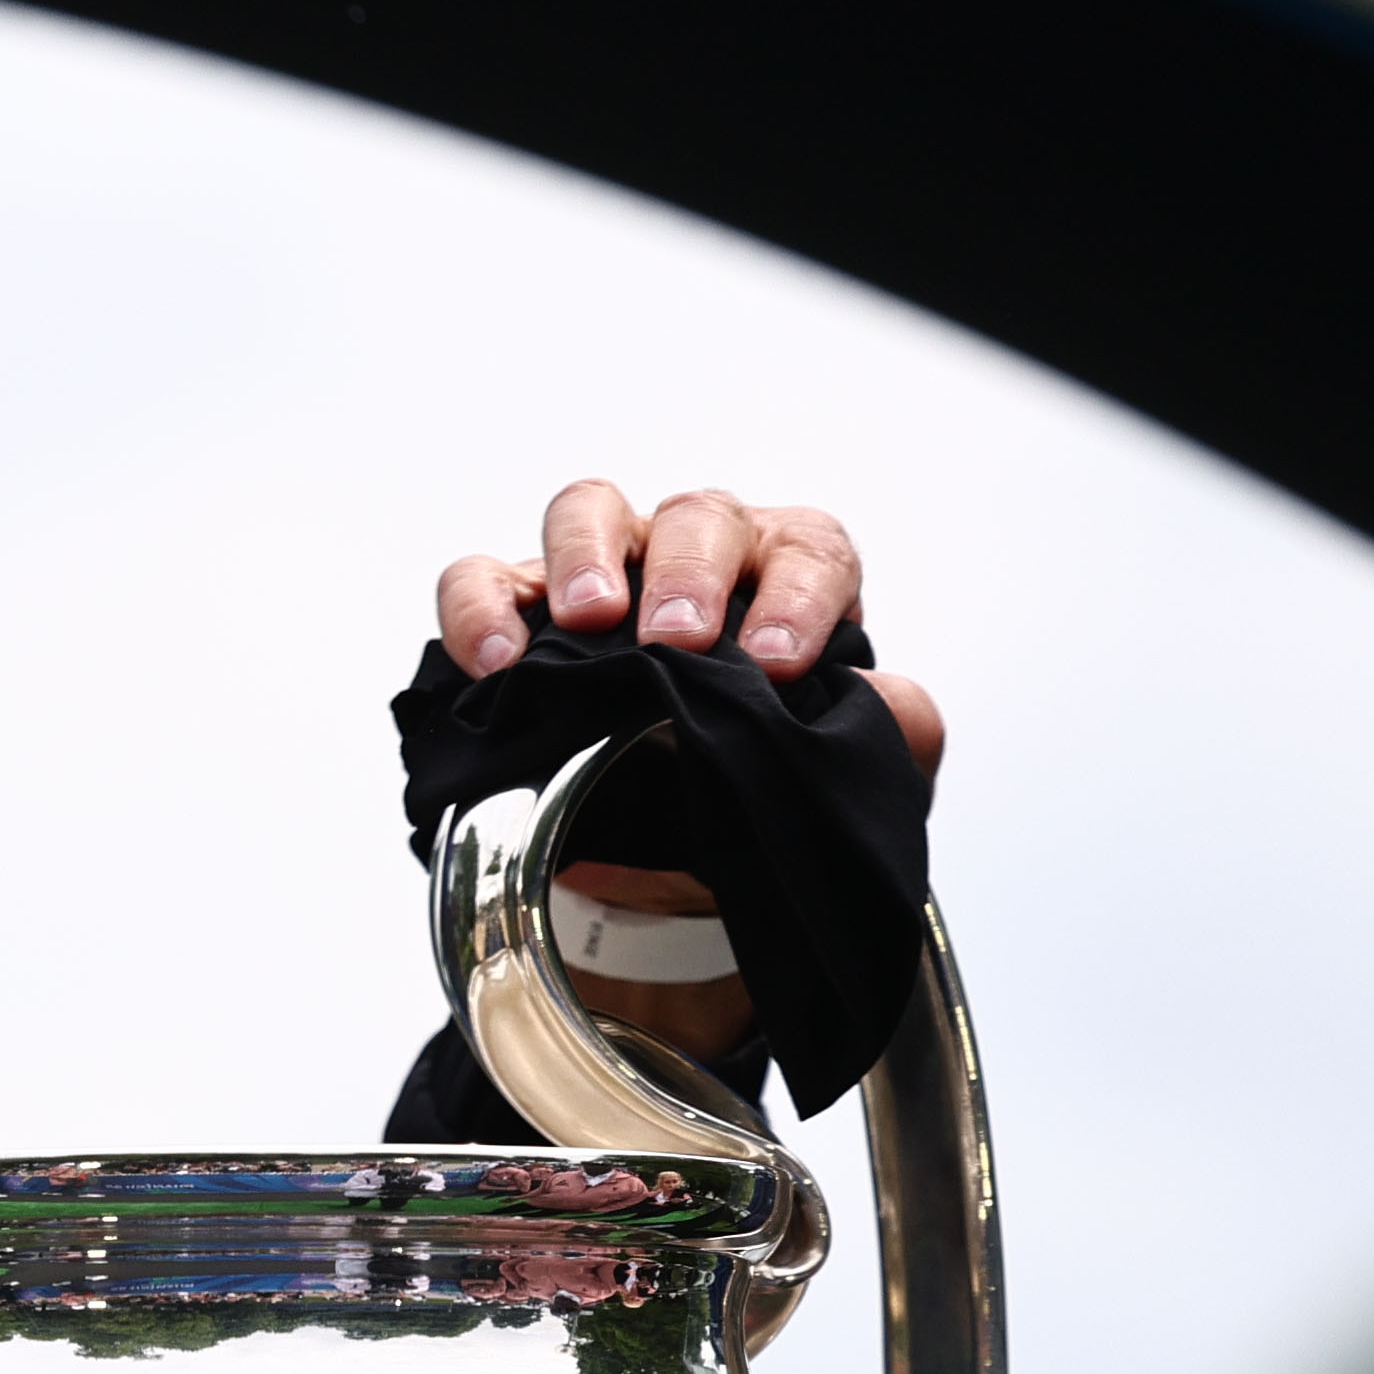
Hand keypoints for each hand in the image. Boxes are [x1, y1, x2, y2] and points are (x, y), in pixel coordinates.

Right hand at [433, 481, 945, 773]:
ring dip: (585, 558)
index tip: (778, 665)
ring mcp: (602, 577)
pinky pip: (481, 580)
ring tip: (587, 621)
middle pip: (695, 517)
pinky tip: (496, 663)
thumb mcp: (845, 775)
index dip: (796, 598)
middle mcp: (696, 559)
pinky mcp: (518, 613)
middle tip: (678, 640)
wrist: (678, 862)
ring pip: (587, 512)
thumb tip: (886, 704)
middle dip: (688, 572)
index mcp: (789, 577)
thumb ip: (892, 734)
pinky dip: (481, 608)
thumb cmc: (760, 785)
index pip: (807, 552)